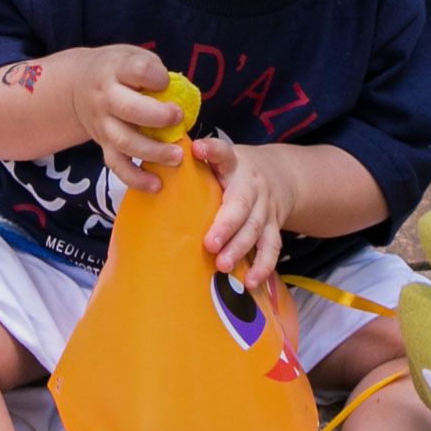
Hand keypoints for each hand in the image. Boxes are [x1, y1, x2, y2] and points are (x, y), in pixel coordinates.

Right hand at [67, 46, 184, 191]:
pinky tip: (156, 184)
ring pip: (125, 141)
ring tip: (177, 156)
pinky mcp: (104, 145)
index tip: (166, 82)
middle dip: (158, 117)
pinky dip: (136, 178)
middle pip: (130, 109)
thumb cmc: (119, 73)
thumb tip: (184, 96)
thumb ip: (156, 74)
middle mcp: (107, 97)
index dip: (156, 77)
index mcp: (117, 69)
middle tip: (179, 119)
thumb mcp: (133, 58)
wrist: (77, 87)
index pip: (137, 70)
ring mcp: (103, 124)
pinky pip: (117, 165)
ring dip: (153, 151)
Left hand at [192, 138, 295, 287]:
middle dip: (226, 225)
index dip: (211, 150)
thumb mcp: (219, 161)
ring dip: (240, 248)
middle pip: (241, 204)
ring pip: (255, 228)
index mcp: (233, 165)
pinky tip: (251, 281)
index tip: (196, 149)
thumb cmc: (234, 173)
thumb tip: (150, 168)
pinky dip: (263, 265)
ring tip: (223, 265)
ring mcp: (265, 208)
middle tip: (210, 243)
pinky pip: (271, 247)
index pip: (223, 154)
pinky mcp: (274, 227)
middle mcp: (252, 185)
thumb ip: (195, 166)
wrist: (281, 175)